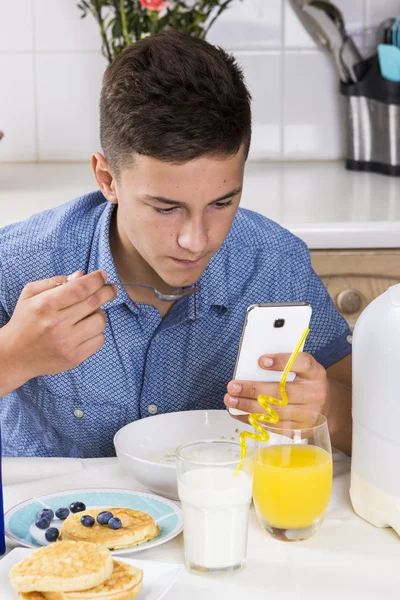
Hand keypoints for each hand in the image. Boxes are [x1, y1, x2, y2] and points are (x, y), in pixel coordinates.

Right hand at [2, 270, 116, 380]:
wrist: (15, 356)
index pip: (79, 288)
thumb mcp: (31, 294)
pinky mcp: (75, 358)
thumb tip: (81, 275)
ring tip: (88, 313)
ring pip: (100, 321)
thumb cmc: (25, 321)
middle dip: (107, 292)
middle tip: (110, 288)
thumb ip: (56, 281)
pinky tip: (85, 330)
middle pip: (94, 303)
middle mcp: (57, 324)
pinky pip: (99, 340)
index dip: (96, 280)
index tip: (103, 275)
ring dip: (99, 313)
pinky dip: (97, 332)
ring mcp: (67, 343)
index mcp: (45, 305)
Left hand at [224, 352, 328, 417]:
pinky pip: (272, 426)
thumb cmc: (307, 383)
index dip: (281, 362)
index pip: (302, 364)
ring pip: (275, 412)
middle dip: (253, 389)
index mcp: (316, 373)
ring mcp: (309, 415)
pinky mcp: (300, 431)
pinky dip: (252, 419)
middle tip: (233, 386)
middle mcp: (315, 394)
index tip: (261, 361)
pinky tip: (239, 413)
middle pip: (282, 392)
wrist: (327, 408)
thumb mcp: (303, 369)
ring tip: (231, 400)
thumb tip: (252, 365)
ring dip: (248, 406)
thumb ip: (284, 365)